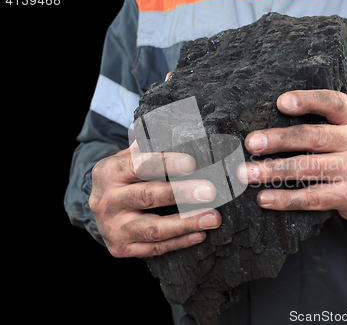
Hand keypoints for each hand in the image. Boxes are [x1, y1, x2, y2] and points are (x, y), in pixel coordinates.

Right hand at [89, 141, 221, 257]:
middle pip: (147, 196)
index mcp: (108, 173)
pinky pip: (154, 248)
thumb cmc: (124, 179)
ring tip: (213, 217)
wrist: (99, 209)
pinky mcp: (121, 248)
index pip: (138, 165)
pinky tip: (199, 234)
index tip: (192, 163)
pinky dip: (179, 242)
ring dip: (186, 223)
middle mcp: (106, 201)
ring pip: (153, 229)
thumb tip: (182, 133)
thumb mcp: (128, 159)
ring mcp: (112, 228)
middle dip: (182, 193)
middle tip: (209, 191)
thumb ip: (149, 147)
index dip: (166, 163)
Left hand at [237, 90, 346, 223]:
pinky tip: (264, 198)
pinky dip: (285, 199)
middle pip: (313, 137)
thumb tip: (277, 111)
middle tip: (251, 142)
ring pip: (307, 169)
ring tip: (246, 172)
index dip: (308, 101)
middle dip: (279, 139)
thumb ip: (328, 117)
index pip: (333, 103)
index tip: (281, 102)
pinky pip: (311, 198)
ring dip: (273, 171)